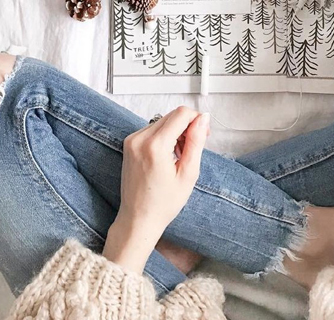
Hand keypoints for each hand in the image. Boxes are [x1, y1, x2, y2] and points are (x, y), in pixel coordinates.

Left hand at [103, 107, 209, 272]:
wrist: (139, 218)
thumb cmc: (163, 203)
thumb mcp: (188, 173)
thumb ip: (196, 142)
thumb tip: (203, 120)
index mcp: (155, 146)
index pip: (181, 114)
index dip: (197, 120)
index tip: (204, 134)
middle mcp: (139, 139)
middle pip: (172, 115)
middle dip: (188, 126)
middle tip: (194, 148)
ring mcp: (132, 140)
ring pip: (164, 121)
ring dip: (177, 132)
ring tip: (180, 156)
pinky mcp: (130, 143)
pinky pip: (153, 129)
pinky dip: (165, 136)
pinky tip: (169, 155)